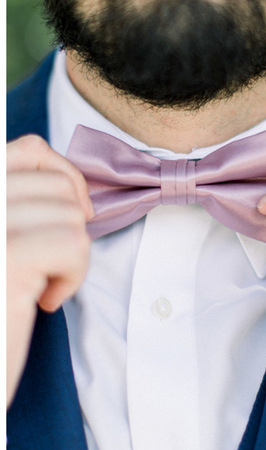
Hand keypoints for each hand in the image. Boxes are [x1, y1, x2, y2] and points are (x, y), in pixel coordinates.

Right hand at [8, 135, 93, 406]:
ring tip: (35, 285)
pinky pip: (74, 243)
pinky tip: (43, 300)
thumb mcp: (6, 239)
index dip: (64, 176)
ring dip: (69, 254)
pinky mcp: (6, 258)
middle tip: (50, 262)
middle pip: (54, 181)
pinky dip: (73, 275)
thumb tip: (69, 179)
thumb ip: (17, 204)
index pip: (27, 149)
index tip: (72, 213)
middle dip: (69, 222)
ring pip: (69, 214)